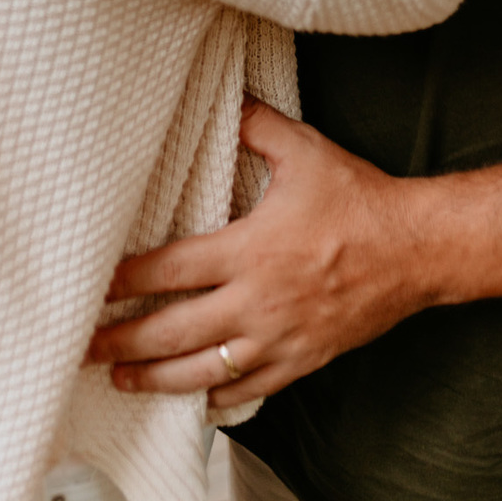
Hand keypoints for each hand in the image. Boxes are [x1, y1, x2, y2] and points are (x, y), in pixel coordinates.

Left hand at [87, 99, 427, 409]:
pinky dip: (217, 397)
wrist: (415, 248)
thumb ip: (257, 126)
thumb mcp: (305, 150)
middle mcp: (256, 301)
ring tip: (122, 377)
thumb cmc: (359, 198)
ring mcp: (278, 338)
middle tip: (86, 345)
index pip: (170, 271)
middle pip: (173, 331)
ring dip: (156, 378)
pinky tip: (196, 398)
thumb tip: (229, 102)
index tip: (96, 286)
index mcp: (249, 249)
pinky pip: (250, 388)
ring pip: (203, 371)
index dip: (127, 280)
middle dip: (124, 340)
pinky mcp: (302, 359)